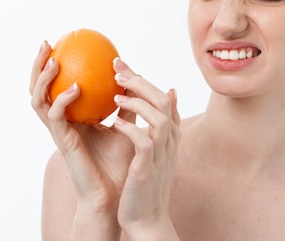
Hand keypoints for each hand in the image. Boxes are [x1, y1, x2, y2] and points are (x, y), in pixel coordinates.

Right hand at [29, 41, 133, 215]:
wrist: (118, 192)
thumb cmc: (123, 161)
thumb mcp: (128, 123)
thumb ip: (129, 101)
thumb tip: (138, 73)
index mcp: (75, 117)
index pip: (57, 86)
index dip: (55, 66)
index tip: (63, 42)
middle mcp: (62, 122)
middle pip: (39, 89)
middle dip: (37, 65)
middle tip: (46, 43)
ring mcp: (59, 132)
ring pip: (38, 100)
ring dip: (43, 79)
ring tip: (53, 61)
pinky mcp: (62, 141)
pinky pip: (55, 116)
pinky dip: (63, 99)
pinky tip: (76, 88)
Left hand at [112, 58, 181, 238]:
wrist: (146, 219)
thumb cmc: (143, 184)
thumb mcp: (151, 152)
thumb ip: (153, 126)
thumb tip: (161, 96)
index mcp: (169, 135)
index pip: (162, 97)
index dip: (142, 78)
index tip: (120, 65)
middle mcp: (170, 141)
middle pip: (163, 100)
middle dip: (140, 81)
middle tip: (115, 69)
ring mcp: (162, 154)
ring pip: (159, 116)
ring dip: (136, 102)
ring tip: (114, 95)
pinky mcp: (149, 168)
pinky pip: (143, 141)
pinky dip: (130, 128)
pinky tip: (114, 122)